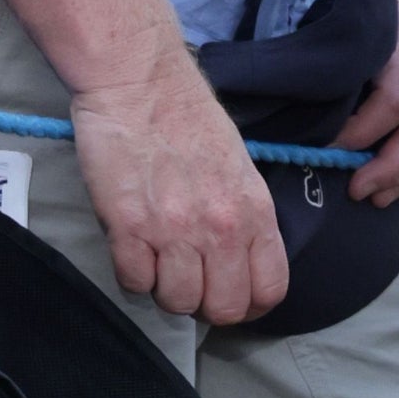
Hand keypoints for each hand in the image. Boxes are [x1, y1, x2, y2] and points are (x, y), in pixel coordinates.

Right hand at [69, 51, 287, 322]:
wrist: (143, 89)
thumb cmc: (192, 124)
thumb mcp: (242, 172)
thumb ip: (247, 220)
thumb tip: (242, 263)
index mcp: (256, 213)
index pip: (271, 289)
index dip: (252, 305)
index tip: (234, 298)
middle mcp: (221, 229)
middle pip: (225, 308)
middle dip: (208, 307)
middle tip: (193, 286)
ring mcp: (174, 231)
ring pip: (178, 302)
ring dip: (167, 291)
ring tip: (161, 264)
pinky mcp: (127, 227)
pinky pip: (134, 282)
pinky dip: (133, 276)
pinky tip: (135, 251)